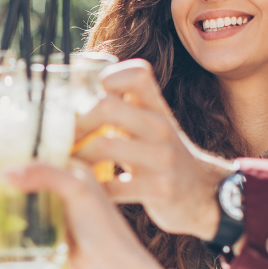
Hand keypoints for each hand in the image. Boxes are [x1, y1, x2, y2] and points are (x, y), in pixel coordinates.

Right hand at [5, 161, 164, 268]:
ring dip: (8, 202)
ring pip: (25, 200)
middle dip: (8, 180)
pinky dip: (13, 222)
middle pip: (28, 177)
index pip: (40, 154)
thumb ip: (44, 175)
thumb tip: (6, 172)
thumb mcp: (75, 190)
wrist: (110, 267)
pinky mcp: (51, 231)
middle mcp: (65, 186)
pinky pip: (27, 222)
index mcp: (74, 169)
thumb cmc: (101, 226)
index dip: (17, 155)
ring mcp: (57, 209)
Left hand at [73, 60, 234, 240]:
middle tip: (63, 140)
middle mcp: (161, 128)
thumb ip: (123, 108)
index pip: (137, 73)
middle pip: (107, 106)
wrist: (205, 196)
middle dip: (77, 123)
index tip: (89, 99)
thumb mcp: (150, 126)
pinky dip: (90, 188)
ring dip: (76, 156)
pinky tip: (84, 189)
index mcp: (157, 109)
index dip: (108, 77)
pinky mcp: (159, 190)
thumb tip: (76, 91)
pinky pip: (112, 187)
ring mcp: (163, 159)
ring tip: (66, 164)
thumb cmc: (162, 157)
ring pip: (103, 146)